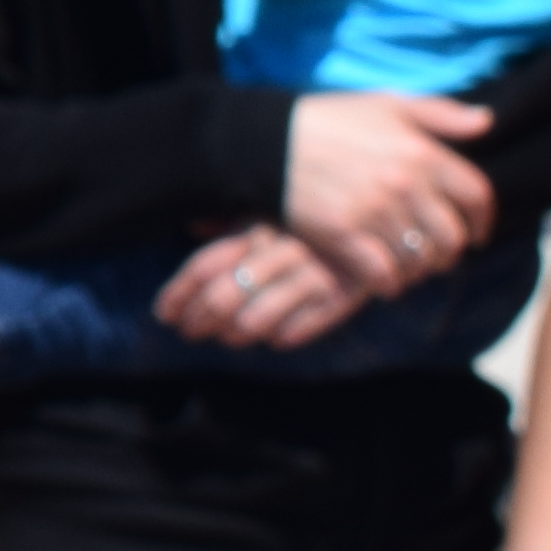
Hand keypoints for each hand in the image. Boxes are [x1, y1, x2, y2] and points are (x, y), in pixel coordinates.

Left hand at [152, 226, 371, 350]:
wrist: (385, 217)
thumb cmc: (314, 219)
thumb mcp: (272, 211)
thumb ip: (233, 224)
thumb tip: (192, 226)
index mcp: (256, 227)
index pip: (202, 266)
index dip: (178, 295)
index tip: (165, 315)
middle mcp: (280, 248)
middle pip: (222, 295)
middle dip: (200, 320)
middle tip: (190, 333)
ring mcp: (313, 270)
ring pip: (257, 315)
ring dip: (236, 333)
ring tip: (228, 339)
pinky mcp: (346, 291)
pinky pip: (307, 322)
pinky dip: (288, 333)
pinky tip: (276, 339)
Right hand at [283, 90, 493, 296]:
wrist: (265, 141)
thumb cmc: (329, 120)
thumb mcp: (387, 104)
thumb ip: (440, 112)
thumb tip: (486, 122)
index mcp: (422, 152)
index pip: (476, 196)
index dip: (482, 220)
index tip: (476, 233)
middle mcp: (405, 184)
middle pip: (452, 236)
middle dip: (450, 252)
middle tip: (437, 256)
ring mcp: (374, 212)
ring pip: (419, 259)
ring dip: (418, 269)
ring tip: (408, 267)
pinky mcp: (343, 234)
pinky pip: (383, 273)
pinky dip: (388, 283)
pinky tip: (382, 279)